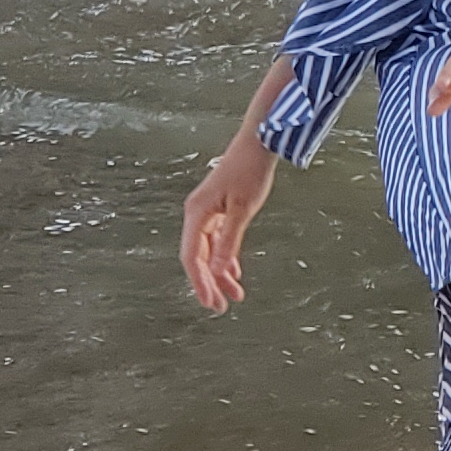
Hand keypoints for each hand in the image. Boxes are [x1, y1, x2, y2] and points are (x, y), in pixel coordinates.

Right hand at [180, 133, 277, 311]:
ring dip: (220, 272)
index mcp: (197, 213)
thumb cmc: (250, 170)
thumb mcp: (242, 210)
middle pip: (198, 256)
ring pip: (209, 250)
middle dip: (209, 283)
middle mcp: (197, 213)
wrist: (259, 142)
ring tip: (234, 295)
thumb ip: (229, 242)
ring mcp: (208, 211)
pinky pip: (218, 239)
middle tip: (220, 307)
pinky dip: (226, 256)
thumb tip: (217, 272)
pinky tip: (234, 272)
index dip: (199, 282)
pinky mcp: (219, 208)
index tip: (210, 302)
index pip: (192, 257)